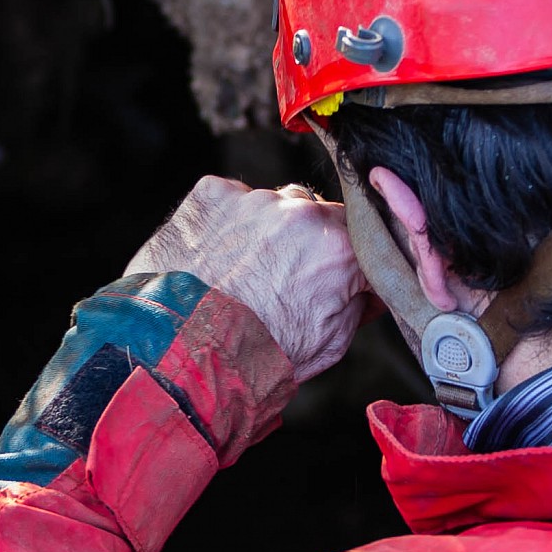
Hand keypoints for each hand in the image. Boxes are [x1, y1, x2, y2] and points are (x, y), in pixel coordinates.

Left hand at [124, 176, 366, 379]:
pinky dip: (226, 223)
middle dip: (307, 242)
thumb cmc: (254, 356)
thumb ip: (358, 305)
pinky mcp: (211, 194)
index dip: (350, 257)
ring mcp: (253, 199)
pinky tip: (215, 257)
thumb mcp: (329, 344)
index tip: (341, 273)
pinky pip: (231, 200)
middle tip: (283, 280)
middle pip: (316, 215)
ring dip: (265, 230)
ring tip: (240, 273)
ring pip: (272, 205)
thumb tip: (369, 290)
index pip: (362, 237)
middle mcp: (300, 213)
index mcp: (339, 248)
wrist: (182, 356)